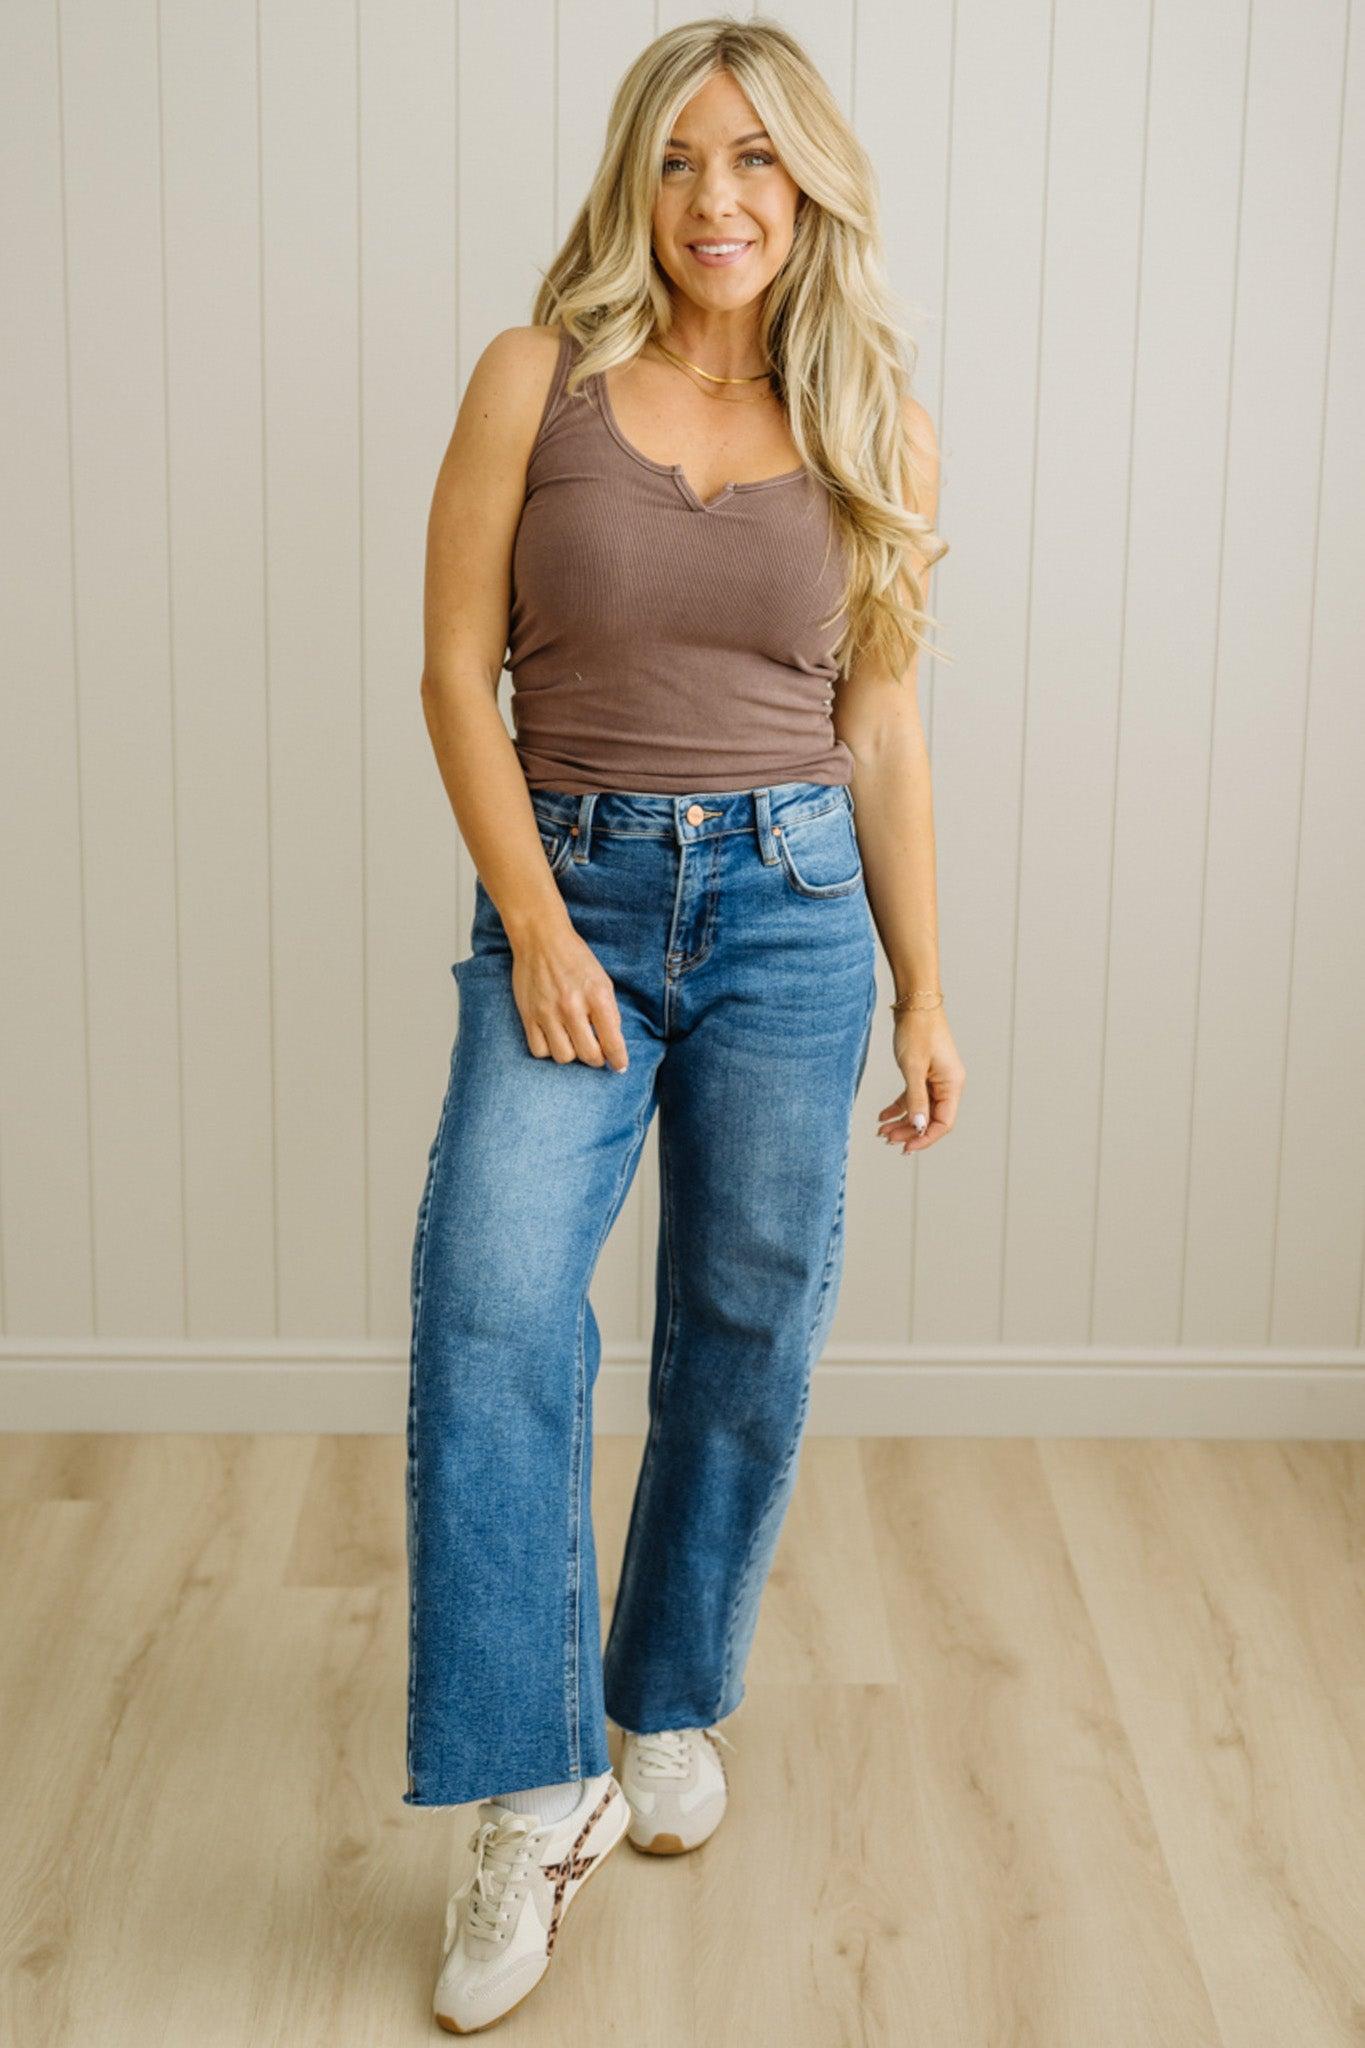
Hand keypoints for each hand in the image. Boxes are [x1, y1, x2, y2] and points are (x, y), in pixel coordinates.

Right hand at [511, 931, 629, 1070]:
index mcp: (597, 996)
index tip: (620, 1066)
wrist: (541, 940)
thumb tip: (612, 1043)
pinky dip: (549, 1050)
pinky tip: (554, 1038)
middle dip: (597, 1059)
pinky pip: (539, 1050)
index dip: (619, 1060)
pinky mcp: (528, 1015)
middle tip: (597, 1053)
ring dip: (572, 1054)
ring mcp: (548, 1013)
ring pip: (563, 1057)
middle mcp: (572, 1007)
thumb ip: (609, 1012)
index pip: (612, 1041)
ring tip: (574, 1042)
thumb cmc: (576, 959)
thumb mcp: (603, 981)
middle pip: (589, 1055)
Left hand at [877, 1006, 964, 1151]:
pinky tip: (883, 1115)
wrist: (914, 1004)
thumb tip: (919, 1127)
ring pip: (921, 1110)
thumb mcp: (913, 1068)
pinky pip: (913, 1097)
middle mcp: (948, 1084)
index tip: (905, 1147)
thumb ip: (916, 1100)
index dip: (925, 1138)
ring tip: (882, 1132)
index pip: (943, 1123)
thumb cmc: (917, 1031)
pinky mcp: (925, 1073)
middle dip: (909, 1132)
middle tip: (886, 1140)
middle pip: (931, 1119)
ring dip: (902, 1122)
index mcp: (952, 1084)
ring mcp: (937, 1079)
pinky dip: (899, 1107)